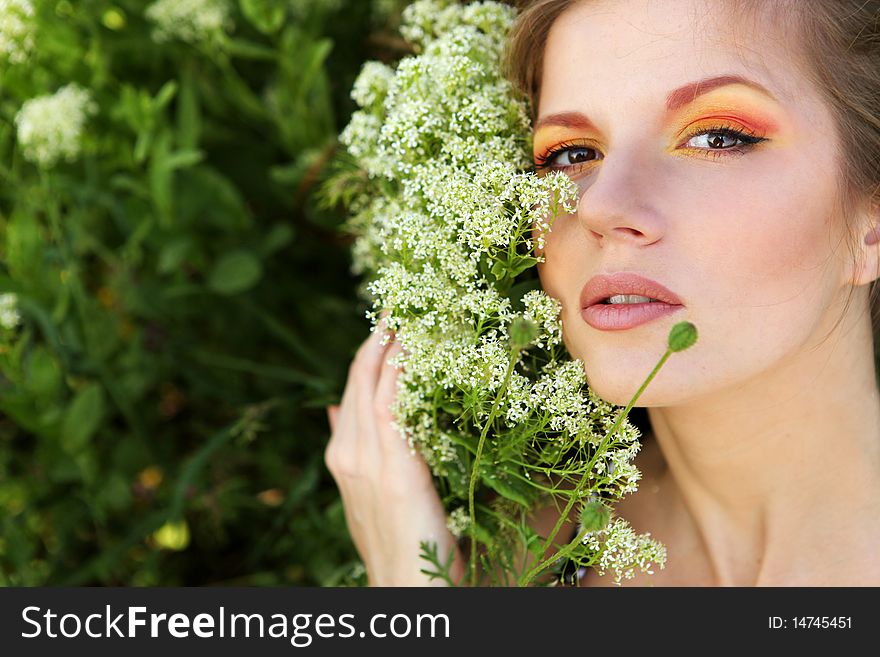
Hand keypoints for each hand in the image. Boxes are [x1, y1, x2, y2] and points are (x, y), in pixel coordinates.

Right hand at [325, 321, 464, 585]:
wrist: (404, 591)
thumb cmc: (399, 546)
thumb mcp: (371, 493)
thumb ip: (355, 449)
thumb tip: (335, 407)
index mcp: (343, 457)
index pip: (352, 390)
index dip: (368, 355)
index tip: (388, 323)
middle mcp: (347, 454)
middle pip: (358, 379)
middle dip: (376, 339)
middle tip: (397, 301)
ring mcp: (366, 462)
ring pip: (371, 386)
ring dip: (387, 346)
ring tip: (404, 310)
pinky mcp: (394, 472)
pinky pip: (392, 408)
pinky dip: (398, 374)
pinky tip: (410, 348)